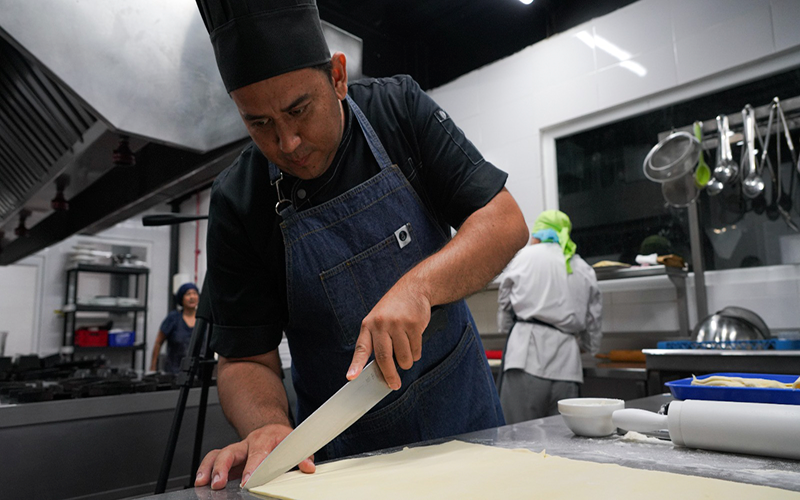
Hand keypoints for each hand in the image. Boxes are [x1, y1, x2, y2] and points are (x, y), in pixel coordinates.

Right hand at [194, 423, 314, 489]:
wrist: (271, 429)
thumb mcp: (294, 443)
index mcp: (263, 440)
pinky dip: (205, 470)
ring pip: (218, 454)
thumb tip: (308, 466)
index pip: (257, 453)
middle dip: (223, 467)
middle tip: (218, 482)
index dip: (251, 466)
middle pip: (231, 451)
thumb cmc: (281, 439)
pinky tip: (201, 481)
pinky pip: (212, 460)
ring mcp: (236, 451)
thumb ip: (302, 456)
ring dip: (209, 468)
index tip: (246, 480)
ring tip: (203, 482)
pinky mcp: (228, 458)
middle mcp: (246, 444)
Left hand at [346, 282, 431, 389]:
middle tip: (394, 385)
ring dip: (407, 362)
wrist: (413, 289)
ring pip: (403, 358)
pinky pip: (416, 351)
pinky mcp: (413, 325)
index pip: (361, 348)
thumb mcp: (378, 320)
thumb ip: (377, 341)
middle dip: (389, 375)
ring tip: (406, 352)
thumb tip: (382, 369)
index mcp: (368, 325)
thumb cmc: (394, 309)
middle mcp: (381, 324)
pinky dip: (416, 353)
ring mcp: (398, 324)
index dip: (356, 364)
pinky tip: (414, 343)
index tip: (351, 377)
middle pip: (384, 358)